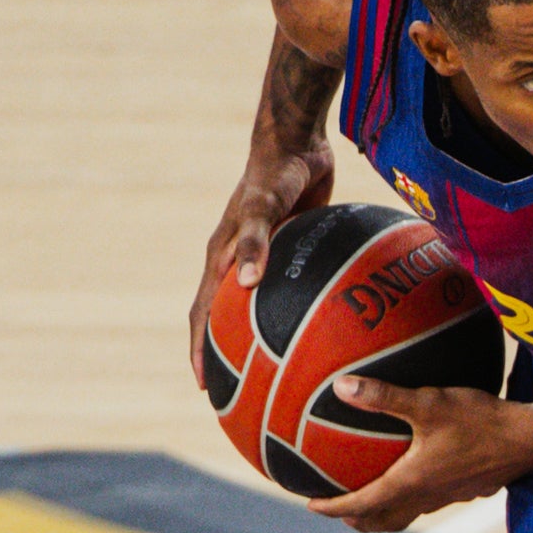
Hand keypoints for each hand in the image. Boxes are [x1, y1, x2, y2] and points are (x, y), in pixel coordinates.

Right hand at [188, 136, 334, 387]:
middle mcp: (237, 262)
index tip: (208, 388)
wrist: (296, 140)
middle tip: (243, 391)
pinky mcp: (291, 247)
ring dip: (263, 336)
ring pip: (259, 306)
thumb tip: (244, 285)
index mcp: (221, 259)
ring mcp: (264, 256)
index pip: (204, 316)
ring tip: (283, 367)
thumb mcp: (263, 207)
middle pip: (226, 319)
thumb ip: (254, 242)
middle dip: (228, 355)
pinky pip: (293, 286)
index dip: (202, 352)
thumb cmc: (275, 172)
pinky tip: (330, 326)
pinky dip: (301, 307)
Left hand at [306, 377, 532, 531]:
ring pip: (408, 513)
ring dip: (385, 511)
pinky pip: (432, 500)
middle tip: (340, 508)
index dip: (332, 508)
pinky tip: (424, 471)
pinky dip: (415, 495)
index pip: (361, 505)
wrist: (532, 439)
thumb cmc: (481, 421)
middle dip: (357, 518)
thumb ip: (384, 396)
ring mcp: (450, 496)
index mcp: (411, 482)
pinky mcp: (469, 489)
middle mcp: (427, 496)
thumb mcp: (430, 402)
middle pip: (382, 521)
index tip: (310, 504)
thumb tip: (342, 386)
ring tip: (374, 497)